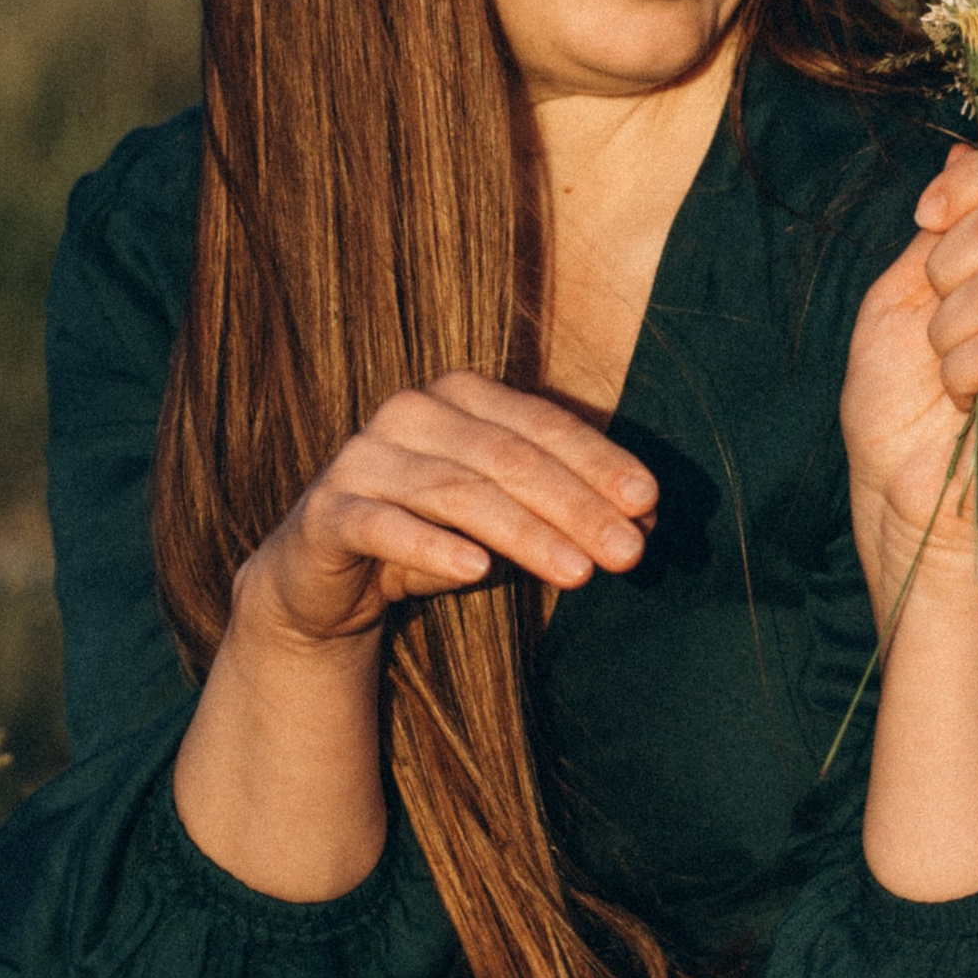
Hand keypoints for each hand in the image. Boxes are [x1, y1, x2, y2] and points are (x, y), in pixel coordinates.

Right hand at [229, 370, 659, 654]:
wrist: (327, 580)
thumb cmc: (433, 538)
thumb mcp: (507, 523)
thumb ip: (566, 512)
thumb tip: (649, 520)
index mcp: (461, 397)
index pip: (543, 425)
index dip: (599, 462)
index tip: (650, 505)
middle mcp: (411, 413)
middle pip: (509, 458)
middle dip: (577, 507)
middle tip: (629, 553)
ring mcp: (364, 457)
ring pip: (458, 492)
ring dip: (526, 534)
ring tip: (579, 574)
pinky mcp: (328, 511)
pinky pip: (385, 525)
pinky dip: (433, 546)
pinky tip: (478, 571)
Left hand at [843, 146, 977, 603]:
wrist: (897, 487)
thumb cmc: (896, 400)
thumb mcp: (898, 293)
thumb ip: (938, 228)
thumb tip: (961, 149)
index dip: (969, 181)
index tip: (925, 220)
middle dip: (944, 267)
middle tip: (933, 322)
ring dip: (945, 335)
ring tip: (946, 374)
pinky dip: (964, 371)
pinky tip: (965, 400)